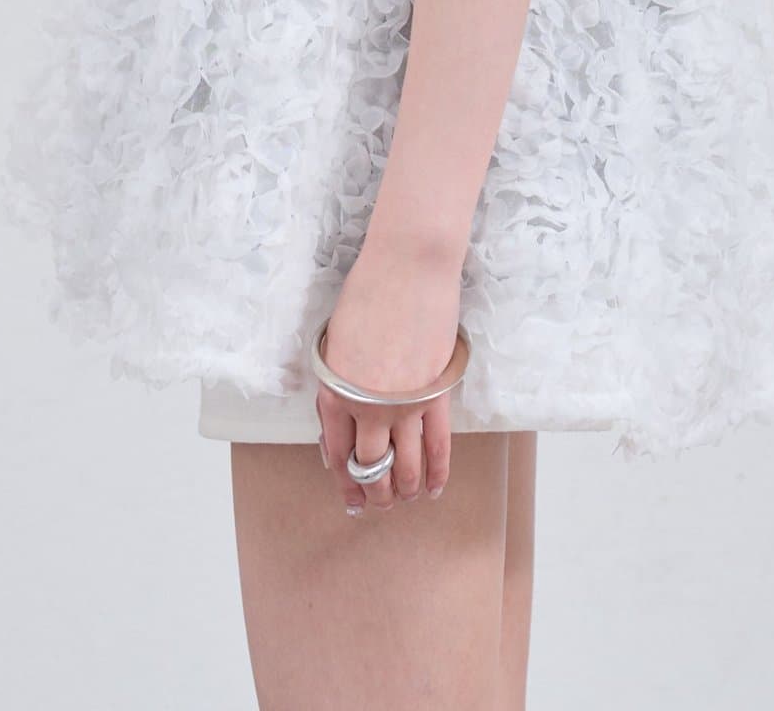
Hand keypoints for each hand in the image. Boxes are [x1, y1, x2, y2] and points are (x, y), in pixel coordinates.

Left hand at [315, 239, 462, 514]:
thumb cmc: (367, 293)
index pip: (337, 452)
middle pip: (371, 467)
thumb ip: (340, 380)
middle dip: (374, 493)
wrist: (408, 268)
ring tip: (404, 501)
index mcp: (335, 393)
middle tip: (377, 504)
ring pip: (405, 466)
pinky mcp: (436, 394)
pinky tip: (434, 488)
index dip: (345, 479)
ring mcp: (405, 405)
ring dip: (403, 490)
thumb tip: (345, 413)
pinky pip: (438, 446)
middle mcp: (367, 408)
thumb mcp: (337, 340)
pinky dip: (437, 472)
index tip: (350, 495)